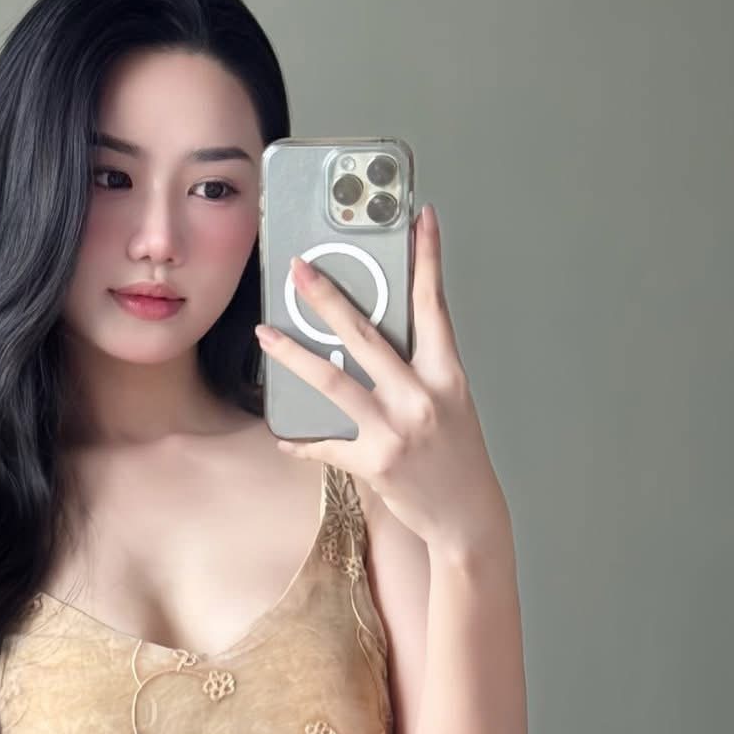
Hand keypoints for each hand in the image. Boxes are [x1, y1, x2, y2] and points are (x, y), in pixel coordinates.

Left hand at [255, 206, 509, 556]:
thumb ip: (419, 366)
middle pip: (365, 335)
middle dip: (327, 297)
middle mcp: (422, 397)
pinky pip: (326, 445)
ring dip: (293, 355)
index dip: (426, 258)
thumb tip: (376, 336)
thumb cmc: (457, 455)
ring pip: (333, 381)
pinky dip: (302, 441)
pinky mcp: (375, 464)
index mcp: (446, 374)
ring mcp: (396, 430)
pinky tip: (284, 435)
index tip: (418, 217)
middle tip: (299, 270)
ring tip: (265, 334)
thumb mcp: (451, 400)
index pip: (434, 305)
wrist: (467, 515)